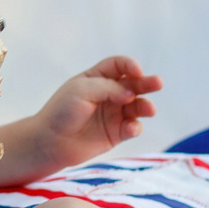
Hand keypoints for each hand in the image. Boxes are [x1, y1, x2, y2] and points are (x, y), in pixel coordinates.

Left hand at [33, 56, 162, 167]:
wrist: (50, 141)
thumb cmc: (62, 111)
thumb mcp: (81, 91)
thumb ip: (108, 88)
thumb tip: (131, 92)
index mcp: (96, 78)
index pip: (118, 66)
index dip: (129, 65)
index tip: (136, 71)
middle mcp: (108, 94)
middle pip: (134, 84)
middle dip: (147, 83)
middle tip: (158, 83)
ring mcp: (114, 113)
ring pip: (138, 106)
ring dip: (145, 106)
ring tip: (149, 109)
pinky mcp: (117, 133)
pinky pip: (133, 127)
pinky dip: (135, 127)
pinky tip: (130, 128)